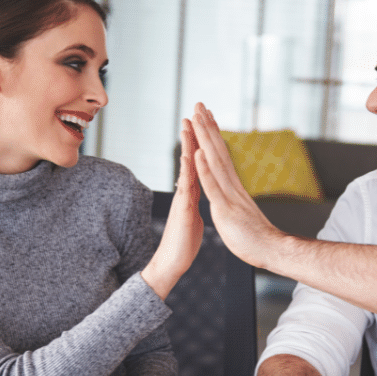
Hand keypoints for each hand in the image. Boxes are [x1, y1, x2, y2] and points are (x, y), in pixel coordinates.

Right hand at [142, 118, 202, 298]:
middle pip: (190, 158)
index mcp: (193, 192)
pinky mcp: (182, 210)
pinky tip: (187, 157)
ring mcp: (183, 199)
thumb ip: (192, 202)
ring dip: (186, 145)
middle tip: (192, 112)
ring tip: (187, 125)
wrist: (172, 263)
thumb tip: (194, 193)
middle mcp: (186, 191)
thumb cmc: (183, 242)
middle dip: (192, 135)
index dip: (201, 143)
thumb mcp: (193, 217)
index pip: (198, 162)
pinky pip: (185, 187)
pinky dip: (187, 171)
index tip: (203, 124)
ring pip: (185, 167)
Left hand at [190, 103, 283, 269]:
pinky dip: (204, 169)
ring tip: (197, 118)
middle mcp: (232, 185)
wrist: (271, 250)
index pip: (220, 155)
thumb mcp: (239, 212)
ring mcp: (229, 195)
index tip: (206, 116)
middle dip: (207, 127)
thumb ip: (233, 199)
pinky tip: (197, 153)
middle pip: (217, 151)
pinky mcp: (225, 208)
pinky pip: (213, 187)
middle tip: (199, 104)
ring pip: (214, 162)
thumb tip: (230, 191)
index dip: (212, 135)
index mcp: (233, 186)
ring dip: (204, 139)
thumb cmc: (254, 236)